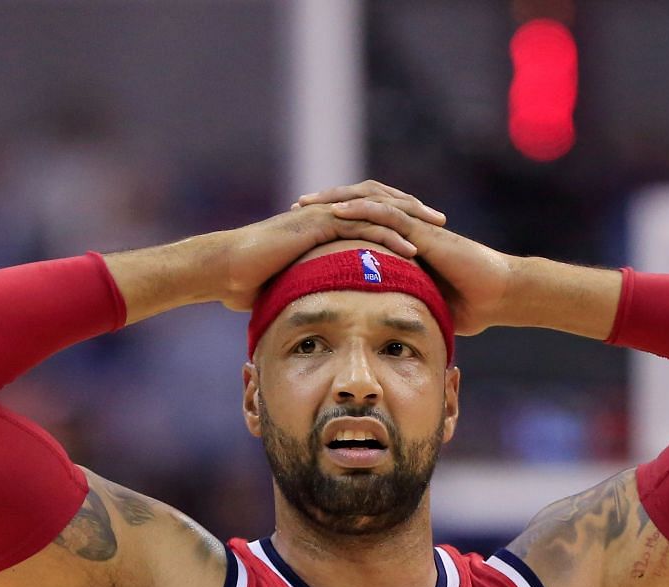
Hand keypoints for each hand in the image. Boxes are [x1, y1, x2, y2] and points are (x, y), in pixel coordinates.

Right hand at [205, 200, 425, 311]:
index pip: (369, 212)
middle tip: (441, 221)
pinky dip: (389, 238)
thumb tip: (317, 302)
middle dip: (412, 210)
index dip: (397, 218)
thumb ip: (308, 281)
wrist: (226, 268)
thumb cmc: (249, 279)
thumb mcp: (288, 279)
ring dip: (410, 219)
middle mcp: (327, 211)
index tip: (423, 230)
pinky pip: (362, 227)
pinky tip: (412, 250)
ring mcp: (323, 215)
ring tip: (437, 230)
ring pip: (377, 210)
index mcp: (324, 220)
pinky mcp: (319, 225)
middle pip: (380, 202)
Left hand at [293, 181, 517, 335]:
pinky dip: (363, 211)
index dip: (333, 222)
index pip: (362, 223)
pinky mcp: (425, 231)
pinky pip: (389, 215)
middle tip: (296, 206)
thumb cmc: (469, 305)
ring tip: (309, 203)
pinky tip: (339, 211)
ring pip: (370, 202)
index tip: (304, 227)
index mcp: (403, 241)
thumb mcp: (422, 305)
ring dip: (336, 201)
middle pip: (360, 204)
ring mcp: (416, 226)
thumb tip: (379, 331)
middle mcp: (407, 228)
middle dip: (326, 203)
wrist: (498, 294)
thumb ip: (400, 308)